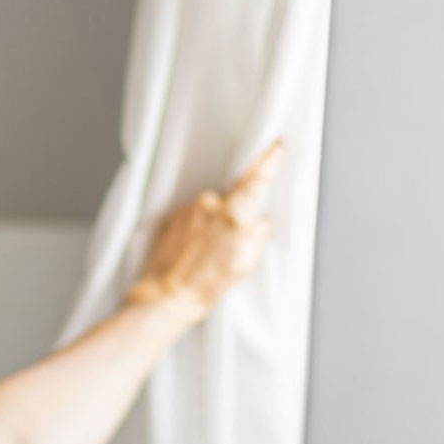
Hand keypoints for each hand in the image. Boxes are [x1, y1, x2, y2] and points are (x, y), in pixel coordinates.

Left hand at [121, 139, 285, 321]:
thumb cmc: (204, 286)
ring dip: (212, 227)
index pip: (257, 179)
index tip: (277, 147)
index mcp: (233, 214)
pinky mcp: (171, 217)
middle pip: (232, 200)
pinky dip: (196, 232)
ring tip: (206, 256)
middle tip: (226, 247)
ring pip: (211, 210)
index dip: (269, 161)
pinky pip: (192, 218)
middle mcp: (209, 205)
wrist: (166, 296)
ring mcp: (188, 209)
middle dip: (234, 218)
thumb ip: (257, 235)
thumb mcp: (245, 264)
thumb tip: (261, 223)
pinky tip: (193, 253)